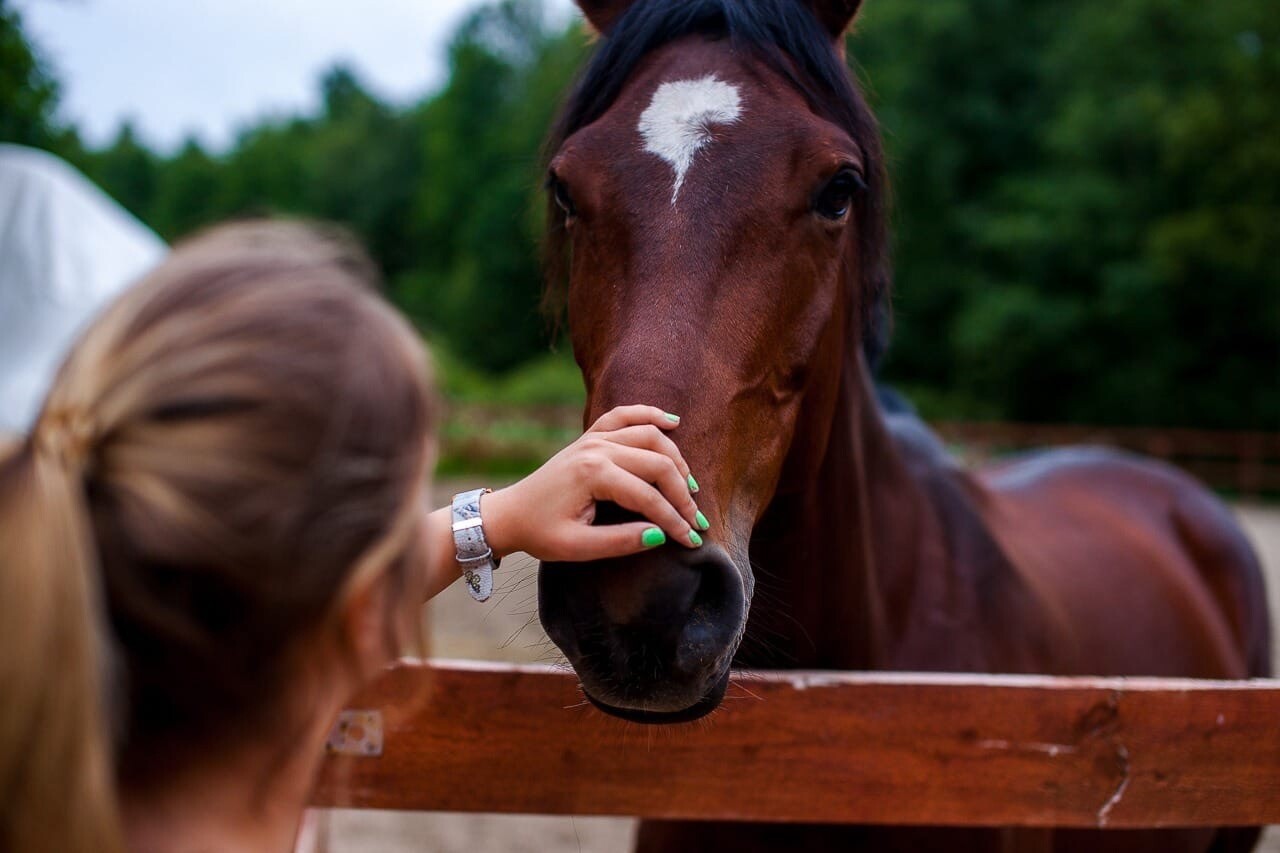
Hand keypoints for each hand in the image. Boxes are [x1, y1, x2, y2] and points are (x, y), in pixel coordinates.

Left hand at [481, 405, 707, 561]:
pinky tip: (672, 422)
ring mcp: (593, 438)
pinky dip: (650, 415)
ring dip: (676, 460)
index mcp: (593, 474)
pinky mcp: (590, 436)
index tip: (692, 541)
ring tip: (691, 488)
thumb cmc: (540, 533)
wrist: (510, 513)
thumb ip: (620, 542)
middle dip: (682, 494)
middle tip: (697, 521)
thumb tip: (660, 535)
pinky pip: (624, 416)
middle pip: (658, 463)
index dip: (674, 520)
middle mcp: (597, 448)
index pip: (649, 497)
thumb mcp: (577, 547)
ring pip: (650, 437)